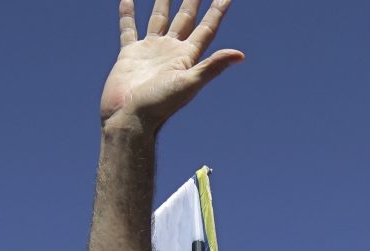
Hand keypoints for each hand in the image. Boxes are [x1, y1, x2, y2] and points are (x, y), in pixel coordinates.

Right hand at [99, 0, 243, 135]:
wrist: (129, 119)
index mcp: (187, 56)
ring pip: (159, 18)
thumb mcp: (189, 84)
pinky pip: (129, 29)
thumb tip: (241, 55)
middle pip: (185, 17)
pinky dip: (128, 14)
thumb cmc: (159, 105)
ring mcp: (150, 51)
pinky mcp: (129, 54)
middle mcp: (171, 50)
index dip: (218, 9)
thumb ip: (212, 67)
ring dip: (163, 1)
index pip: (207, 27)